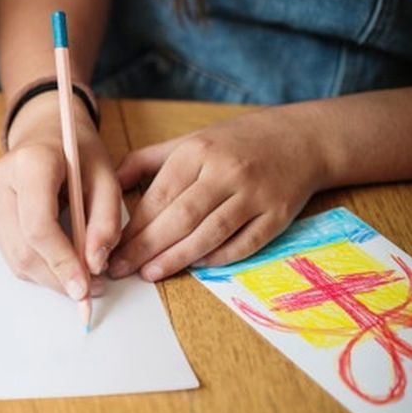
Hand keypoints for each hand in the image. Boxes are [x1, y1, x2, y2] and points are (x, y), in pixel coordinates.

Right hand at [0, 95, 121, 298]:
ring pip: (15, 258)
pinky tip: (60, 261)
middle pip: (24, 249)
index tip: (85, 286)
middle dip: (58, 276)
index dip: (62, 261)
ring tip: (81, 276)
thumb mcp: (106, 178)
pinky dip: (39, 267)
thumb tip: (95, 264)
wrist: (47, 133)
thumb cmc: (77, 153)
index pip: (38, 225)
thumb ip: (106, 221)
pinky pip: (12, 254)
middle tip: (91, 288)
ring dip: (49, 277)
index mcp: (29, 164)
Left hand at [108, 109, 324, 280]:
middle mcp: (226, 172)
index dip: (133, 225)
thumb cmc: (235, 143)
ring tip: (149, 273)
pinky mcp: (279, 215)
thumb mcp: (189, 141)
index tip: (111, 245)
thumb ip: (146, 161)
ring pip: (210, 233)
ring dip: (177, 258)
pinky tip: (194, 267)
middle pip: (180, 218)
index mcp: (198, 152)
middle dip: (146, 247)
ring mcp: (255, 195)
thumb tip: (108, 185)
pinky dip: (218, 258)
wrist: (303, 138)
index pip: (159, 195)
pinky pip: (245, 244)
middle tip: (121, 268)